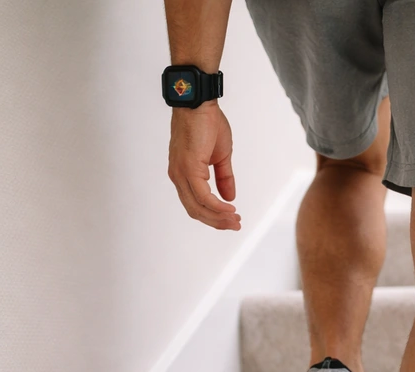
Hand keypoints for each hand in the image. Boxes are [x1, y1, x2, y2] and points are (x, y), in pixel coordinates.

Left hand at [168, 103, 240, 230]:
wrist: (198, 103)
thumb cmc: (206, 123)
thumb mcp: (220, 156)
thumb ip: (224, 177)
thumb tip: (229, 197)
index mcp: (184, 174)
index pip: (196, 204)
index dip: (213, 215)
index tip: (232, 219)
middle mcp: (178, 176)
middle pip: (195, 210)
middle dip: (217, 222)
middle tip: (236, 224)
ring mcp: (181, 174)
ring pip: (197, 207)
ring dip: (218, 217)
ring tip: (235, 219)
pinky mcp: (188, 169)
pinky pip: (203, 196)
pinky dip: (217, 206)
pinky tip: (230, 208)